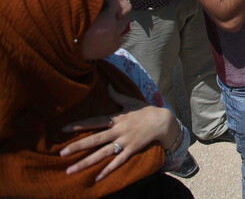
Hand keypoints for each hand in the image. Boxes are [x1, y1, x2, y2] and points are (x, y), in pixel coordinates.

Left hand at [60, 85, 176, 181]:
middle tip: (61, 154)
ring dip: (86, 162)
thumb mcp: (131, 102)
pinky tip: (96, 178)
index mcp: (117, 118)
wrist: (163, 121)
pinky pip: (118, 162)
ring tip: (70, 170)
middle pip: (95, 140)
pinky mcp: (131, 150)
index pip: (95, 122)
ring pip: (102, 154)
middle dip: (78, 146)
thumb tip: (107, 86)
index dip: (79, 125)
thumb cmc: (146, 110)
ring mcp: (125, 142)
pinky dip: (107, 170)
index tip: (63, 129)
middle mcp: (118, 131)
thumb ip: (117, 96)